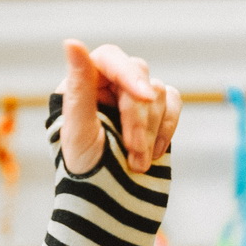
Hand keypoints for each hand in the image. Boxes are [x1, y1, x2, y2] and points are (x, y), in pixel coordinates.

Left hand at [57, 40, 179, 176]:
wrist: (106, 204)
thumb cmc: (84, 168)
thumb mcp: (78, 129)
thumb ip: (79, 87)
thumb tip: (71, 41)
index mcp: (81, 84)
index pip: (110, 58)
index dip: (130, 76)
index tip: (145, 97)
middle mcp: (107, 85)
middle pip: (138, 76)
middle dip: (138, 118)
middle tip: (133, 155)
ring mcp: (133, 97)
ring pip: (158, 92)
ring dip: (151, 131)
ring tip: (137, 164)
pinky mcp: (157, 111)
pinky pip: (174, 103)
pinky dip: (168, 127)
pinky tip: (155, 153)